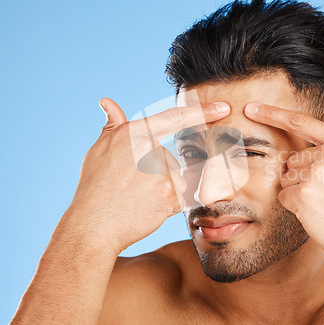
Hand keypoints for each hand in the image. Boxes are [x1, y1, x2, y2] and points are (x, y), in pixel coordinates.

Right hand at [65, 98, 230, 253]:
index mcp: (135, 134)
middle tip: (132, 187)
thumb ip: (113, 126)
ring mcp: (164, 173)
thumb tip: (108, 103)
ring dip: (164, 190)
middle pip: (171, 160)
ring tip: (137, 198)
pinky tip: (146, 207)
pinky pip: (180, 197)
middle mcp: (151, 150)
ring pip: (177, 180)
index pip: (175, 118)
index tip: (224, 108)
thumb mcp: (99, 150)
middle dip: (158, 174)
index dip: (202, 111)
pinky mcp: (172, 195)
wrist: (93, 225)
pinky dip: (167, 204)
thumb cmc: (95, 187)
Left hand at [244, 102, 323, 263]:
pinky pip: (284, 195)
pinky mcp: (302, 195)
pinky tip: (316, 212)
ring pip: (287, 177)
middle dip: (303, 174)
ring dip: (299, 190)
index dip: (272, 113)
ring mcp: (314, 174)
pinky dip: (295, 205)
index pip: (300, 122)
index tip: (251, 108)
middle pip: (293, 159)